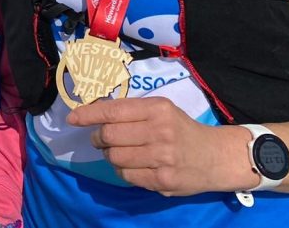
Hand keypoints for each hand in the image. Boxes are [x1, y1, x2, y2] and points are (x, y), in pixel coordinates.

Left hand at [67, 97, 251, 195]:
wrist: (216, 157)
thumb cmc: (182, 130)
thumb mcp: (162, 111)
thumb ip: (132, 112)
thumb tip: (93, 115)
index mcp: (157, 109)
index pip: (113, 110)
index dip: (88, 115)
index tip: (73, 118)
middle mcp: (160, 131)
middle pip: (109, 136)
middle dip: (98, 138)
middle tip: (100, 140)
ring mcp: (162, 157)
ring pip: (115, 157)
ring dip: (110, 156)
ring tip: (119, 152)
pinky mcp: (162, 180)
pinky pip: (126, 175)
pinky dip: (122, 171)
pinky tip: (133, 166)